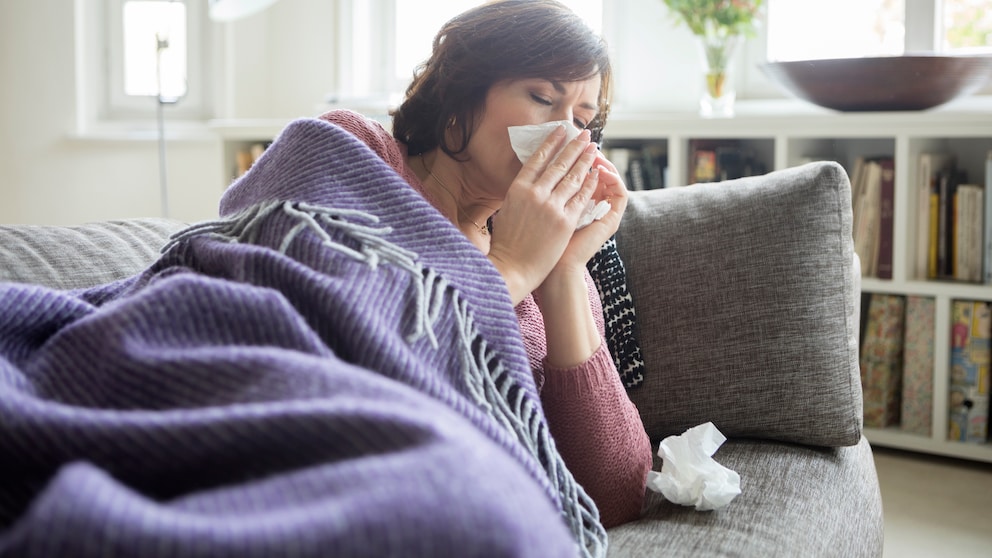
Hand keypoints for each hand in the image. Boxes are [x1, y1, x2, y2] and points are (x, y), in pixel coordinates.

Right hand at [487, 126, 601, 303]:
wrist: (513, 268)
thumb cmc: (506, 243)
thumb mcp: (506, 210)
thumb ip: (520, 194)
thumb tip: (529, 182)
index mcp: (517, 189)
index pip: (537, 159)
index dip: (551, 143)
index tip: (561, 131)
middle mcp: (535, 194)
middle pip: (559, 164)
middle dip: (574, 146)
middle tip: (585, 134)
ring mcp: (551, 207)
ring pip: (572, 177)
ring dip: (585, 160)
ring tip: (593, 148)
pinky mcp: (565, 221)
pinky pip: (581, 197)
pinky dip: (590, 184)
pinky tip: (596, 174)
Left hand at [544, 152, 627, 282]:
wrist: (554, 272)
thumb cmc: (539, 247)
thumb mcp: (540, 211)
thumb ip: (544, 192)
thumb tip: (536, 166)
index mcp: (575, 205)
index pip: (580, 173)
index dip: (573, 155)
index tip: (564, 140)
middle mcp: (593, 208)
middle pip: (596, 172)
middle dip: (587, 153)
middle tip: (581, 137)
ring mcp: (604, 214)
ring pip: (611, 179)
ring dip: (603, 161)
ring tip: (592, 149)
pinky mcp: (612, 221)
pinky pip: (619, 193)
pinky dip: (613, 177)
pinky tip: (601, 167)